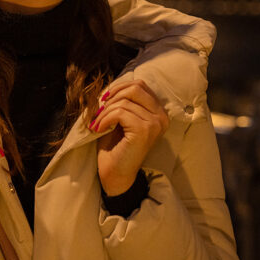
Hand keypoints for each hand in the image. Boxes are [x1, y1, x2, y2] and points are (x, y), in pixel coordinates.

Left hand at [91, 80, 168, 195]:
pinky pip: (120, 112)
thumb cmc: (115, 147)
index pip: (140, 85)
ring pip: (124, 101)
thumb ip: (122, 101)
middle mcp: (162, 117)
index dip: (118, 88)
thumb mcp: (120, 118)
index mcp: (158, 112)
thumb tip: (110, 86)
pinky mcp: (145, 130)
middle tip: (99, 112)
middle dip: (112, 97)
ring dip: (105, 111)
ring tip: (97, 124)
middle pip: (135, 88)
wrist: (115, 174)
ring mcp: (155, 123)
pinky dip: (105, 118)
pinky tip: (99, 129)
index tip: (103, 100)